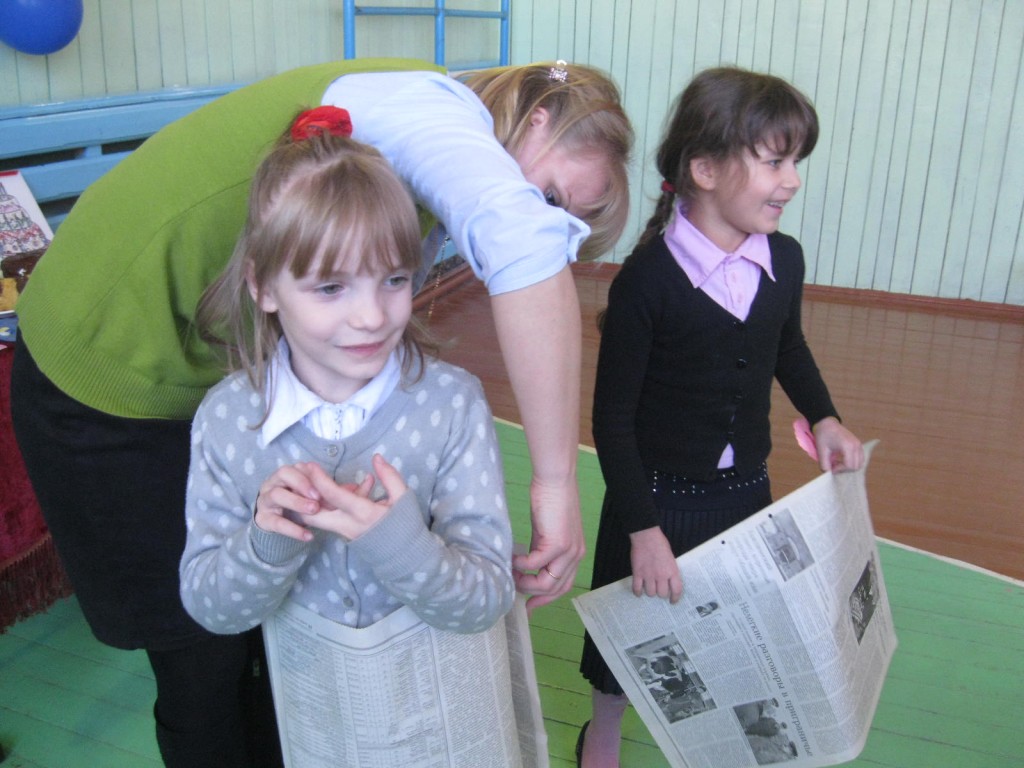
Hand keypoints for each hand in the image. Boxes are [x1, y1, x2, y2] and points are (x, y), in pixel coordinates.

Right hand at [254, 462, 323, 541]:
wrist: (275, 522)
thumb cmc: (297, 503)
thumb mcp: (311, 495)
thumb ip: (328, 491)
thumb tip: (352, 488)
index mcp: (286, 474)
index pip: (297, 467)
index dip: (311, 475)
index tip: (325, 486)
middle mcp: (273, 483)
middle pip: (283, 473)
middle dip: (302, 484)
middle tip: (318, 497)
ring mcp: (265, 500)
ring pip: (276, 495)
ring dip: (296, 502)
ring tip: (314, 510)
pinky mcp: (262, 519)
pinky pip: (276, 523)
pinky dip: (293, 530)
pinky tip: (308, 536)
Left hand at [301, 454, 403, 539]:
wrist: (405, 553)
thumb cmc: (405, 524)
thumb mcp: (403, 498)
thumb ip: (389, 476)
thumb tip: (376, 458)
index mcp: (363, 514)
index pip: (334, 496)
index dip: (319, 480)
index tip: (311, 465)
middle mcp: (348, 525)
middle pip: (312, 515)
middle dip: (301, 495)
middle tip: (299, 476)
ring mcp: (343, 532)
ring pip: (316, 519)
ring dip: (308, 500)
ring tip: (305, 480)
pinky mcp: (343, 533)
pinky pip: (327, 518)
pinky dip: (323, 504)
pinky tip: (328, 489)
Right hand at [512, 477, 584, 611]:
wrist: (555, 480)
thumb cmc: (550, 500)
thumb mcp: (546, 532)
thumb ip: (541, 550)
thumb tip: (527, 567)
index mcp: (575, 554)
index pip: (563, 586)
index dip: (545, 599)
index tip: (529, 605)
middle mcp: (576, 556)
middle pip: (556, 589)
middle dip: (534, 595)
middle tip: (514, 590)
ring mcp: (568, 551)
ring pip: (547, 583)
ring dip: (526, 582)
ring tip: (511, 574)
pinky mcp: (558, 543)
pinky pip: (536, 564)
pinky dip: (521, 565)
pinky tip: (512, 559)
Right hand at [629, 526, 682, 603]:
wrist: (646, 536)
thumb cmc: (660, 543)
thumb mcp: (671, 557)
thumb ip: (670, 570)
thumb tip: (668, 580)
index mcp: (672, 571)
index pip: (676, 590)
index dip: (675, 598)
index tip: (672, 601)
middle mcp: (661, 576)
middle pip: (662, 594)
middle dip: (661, 593)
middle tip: (659, 589)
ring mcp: (648, 575)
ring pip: (650, 593)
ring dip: (650, 592)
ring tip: (649, 587)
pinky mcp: (637, 573)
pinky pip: (637, 588)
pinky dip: (637, 592)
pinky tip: (638, 592)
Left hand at [812, 417, 864, 472]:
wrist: (827, 424)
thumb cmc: (823, 435)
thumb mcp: (821, 451)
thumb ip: (824, 464)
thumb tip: (829, 474)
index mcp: (848, 446)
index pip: (849, 465)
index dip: (840, 470)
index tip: (831, 468)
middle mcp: (856, 446)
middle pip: (856, 466)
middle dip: (844, 469)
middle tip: (834, 466)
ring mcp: (859, 445)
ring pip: (859, 463)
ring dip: (849, 467)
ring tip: (838, 463)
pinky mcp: (859, 445)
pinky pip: (860, 458)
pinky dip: (853, 462)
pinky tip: (842, 460)